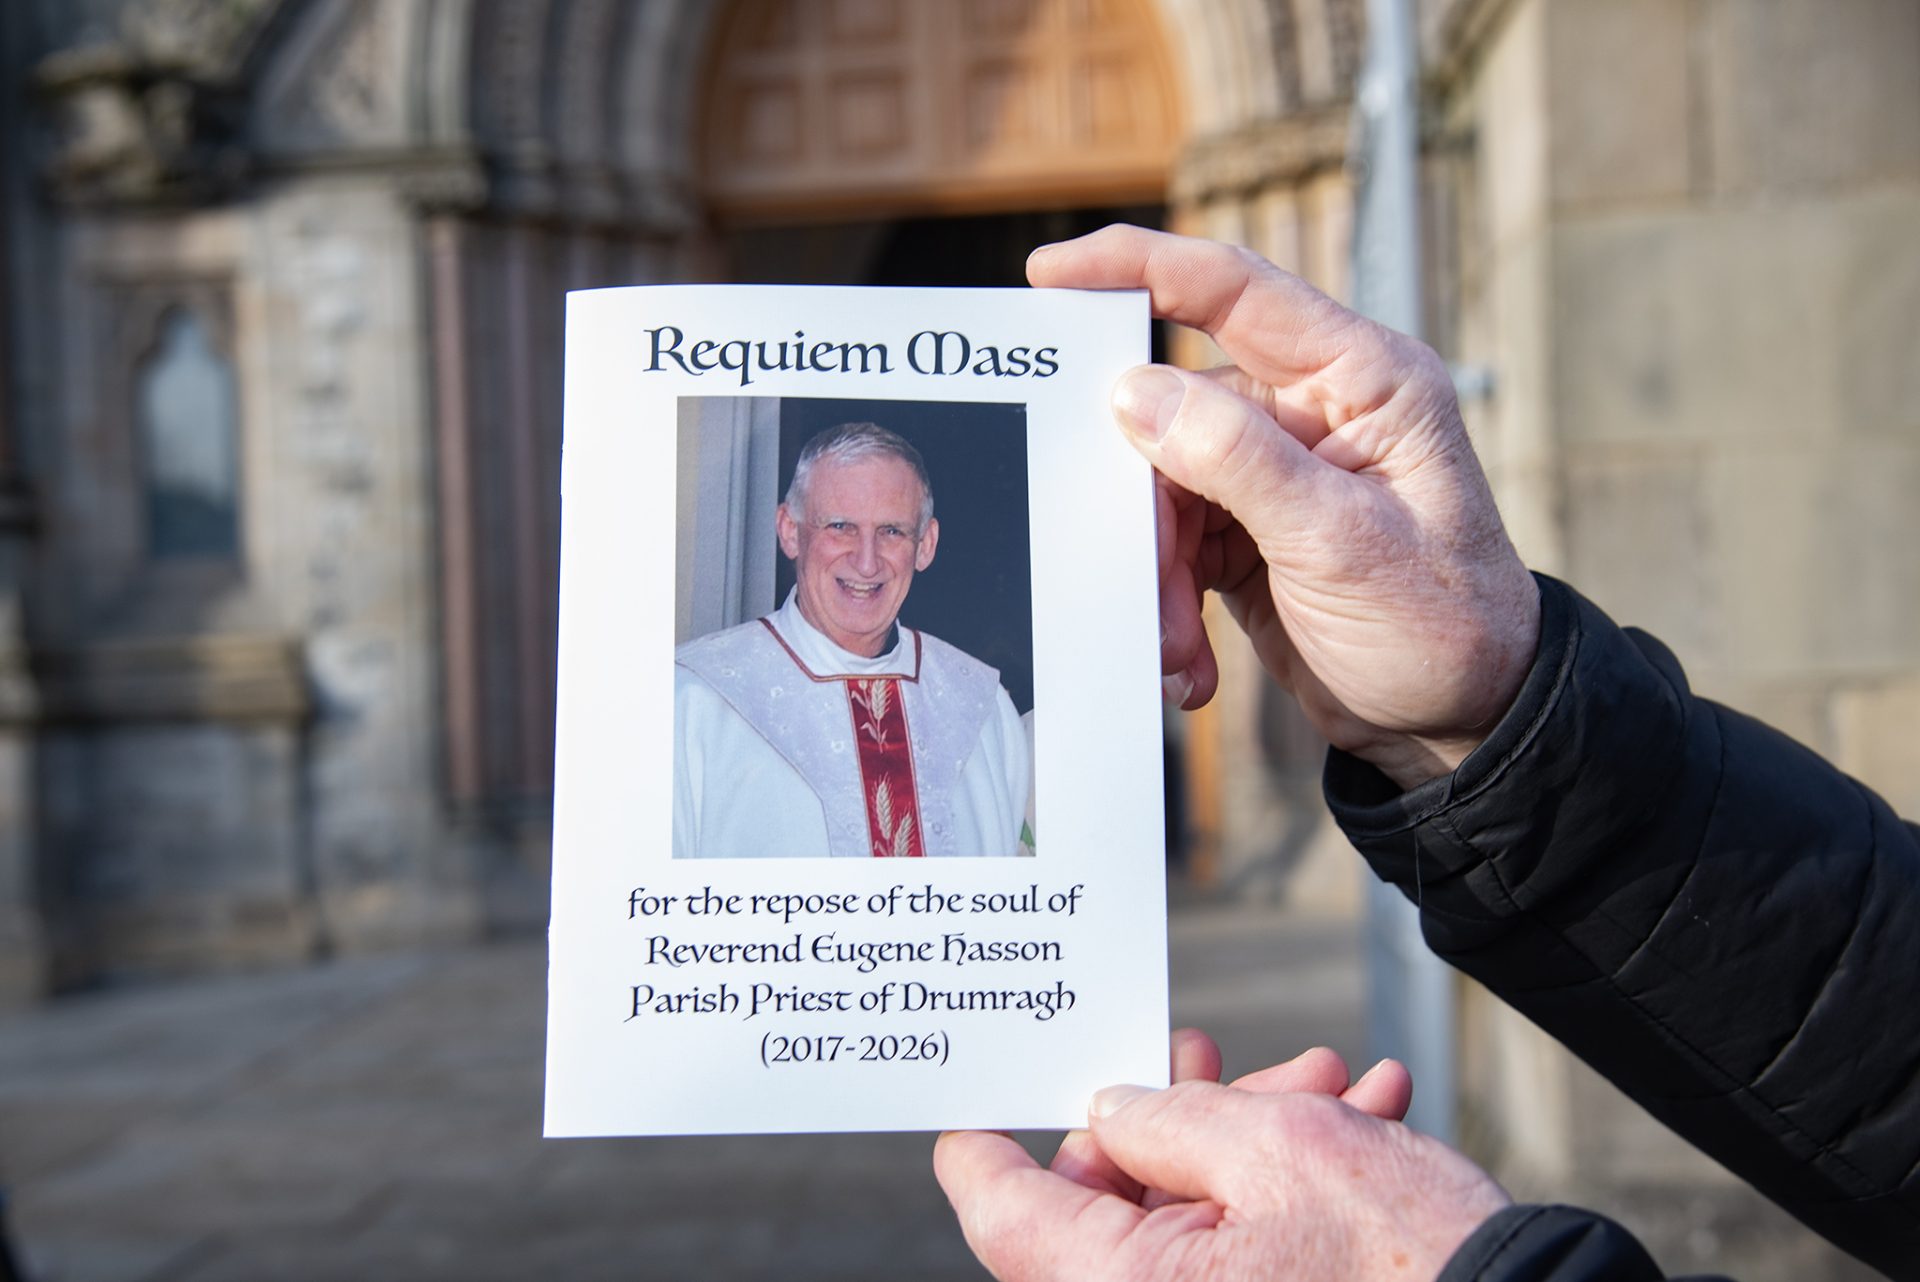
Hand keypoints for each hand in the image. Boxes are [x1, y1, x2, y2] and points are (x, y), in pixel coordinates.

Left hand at [936, 1041, 1509, 1281]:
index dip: (983, 1153)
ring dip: (1245, 1142)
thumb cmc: (1406, 1252)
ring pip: (1183, 1224)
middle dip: (1164, 1120)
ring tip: (1324, 1078)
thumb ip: (1172, 1120)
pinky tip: (1358, 1119)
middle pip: (1102, 1210)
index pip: (1004, 1216)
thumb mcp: (1282, 1145)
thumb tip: (1112, 1113)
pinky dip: (1284, 1194)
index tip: (972, 1107)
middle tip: (1207, 1057)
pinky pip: (1243, 1259)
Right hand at [1028, 226, 1540, 788]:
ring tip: (1176, 647)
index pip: (1233, 289)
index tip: (1051, 272)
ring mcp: (1277, 470)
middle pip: (1175, 410)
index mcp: (1360, 379)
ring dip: (1155, 570)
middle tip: (1145, 579)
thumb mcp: (1340, 543)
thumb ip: (1238, 459)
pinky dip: (1166, 600)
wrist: (1461, 723)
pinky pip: (1172, 541)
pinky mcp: (1249, 528)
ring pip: (1162, 486)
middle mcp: (1314, 409)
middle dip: (1144, 502)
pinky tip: (1187, 658)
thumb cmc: (1441, 625)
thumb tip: (1135, 391)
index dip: (1137, 264)